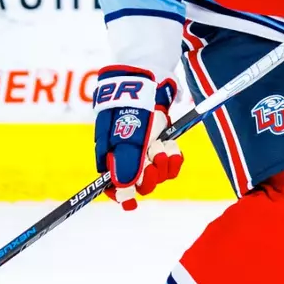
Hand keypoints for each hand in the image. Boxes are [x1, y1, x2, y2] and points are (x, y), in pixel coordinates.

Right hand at [93, 67, 182, 209]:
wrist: (148, 81)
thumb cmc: (131, 108)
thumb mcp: (127, 138)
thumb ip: (126, 165)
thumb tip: (124, 192)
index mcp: (110, 155)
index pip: (112, 185)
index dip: (121, 195)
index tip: (130, 202)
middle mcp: (127, 155)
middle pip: (139, 182)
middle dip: (148, 175)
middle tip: (152, 159)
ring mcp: (146, 149)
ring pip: (158, 173)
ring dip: (163, 163)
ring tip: (162, 146)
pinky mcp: (162, 142)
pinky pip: (170, 162)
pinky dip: (173, 156)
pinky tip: (171, 146)